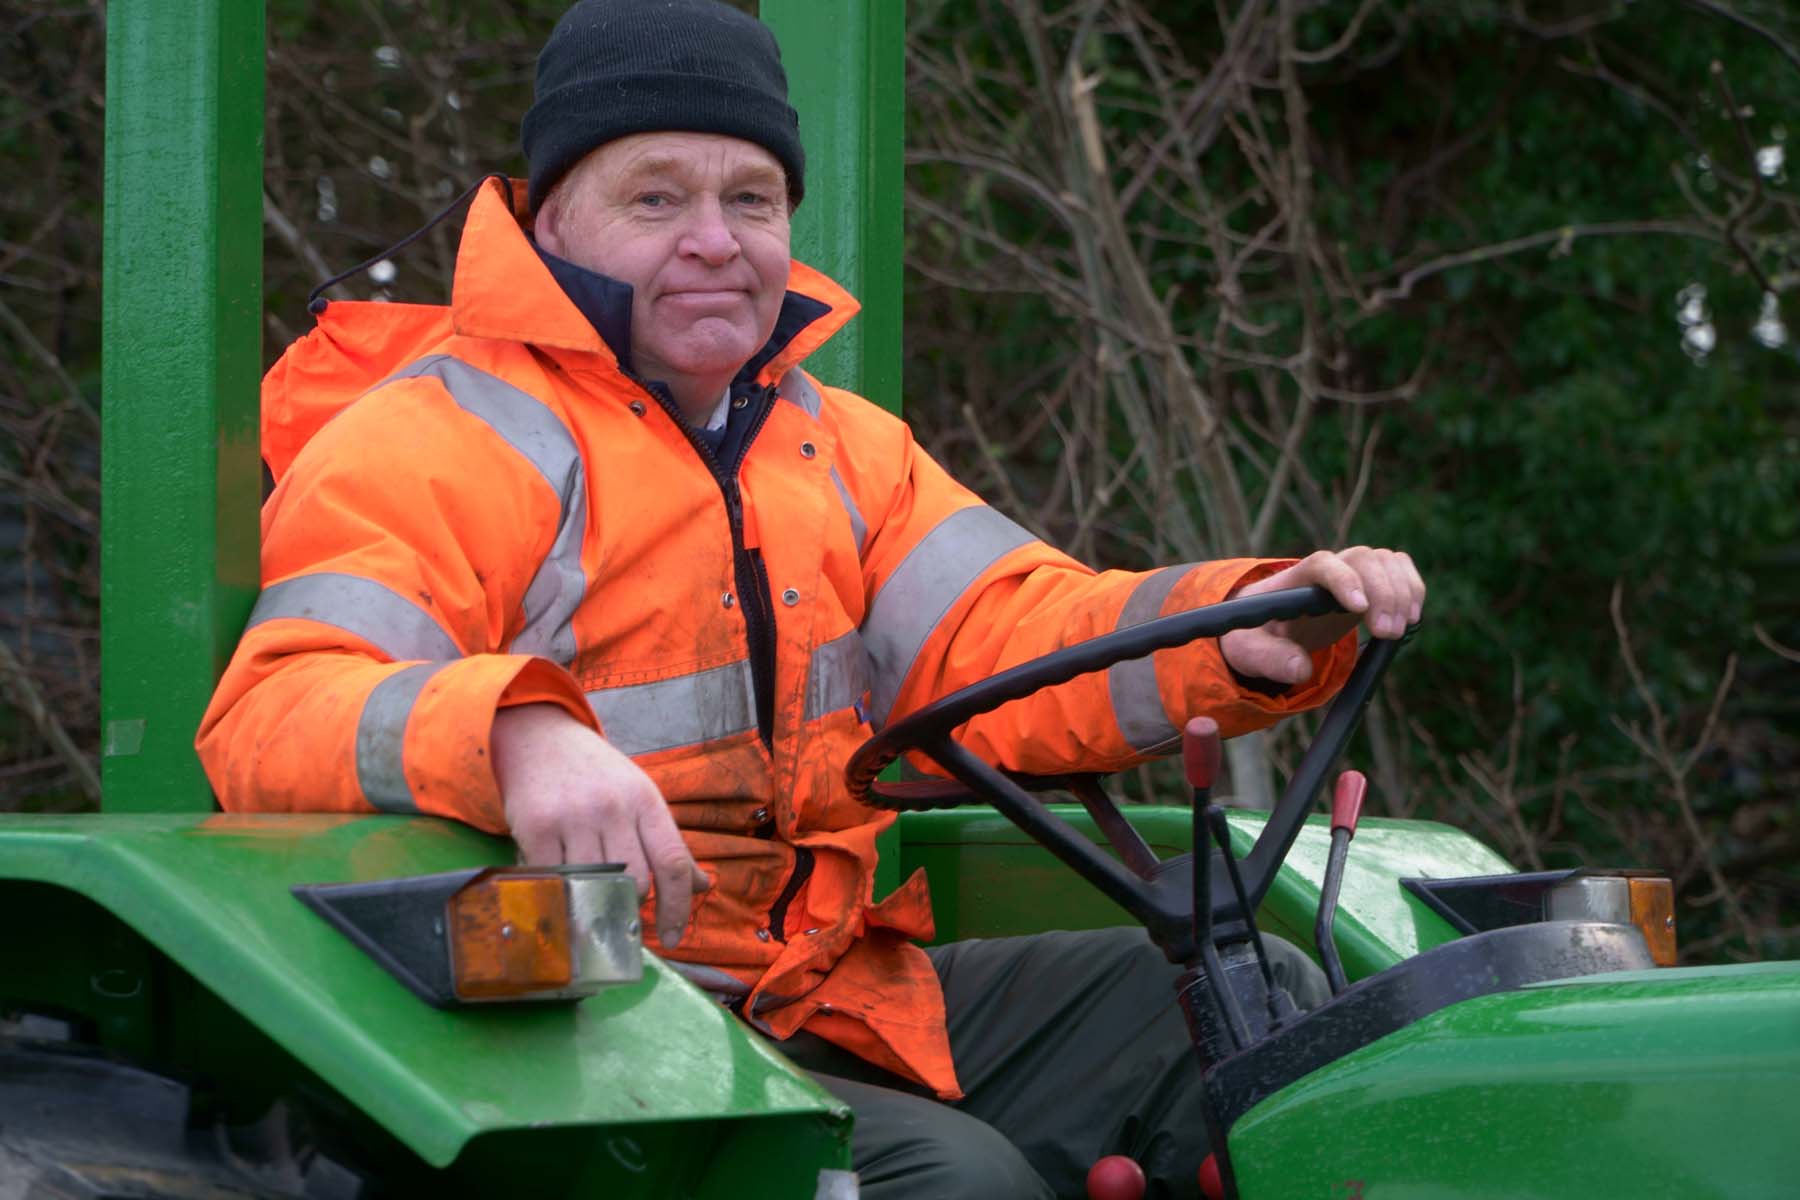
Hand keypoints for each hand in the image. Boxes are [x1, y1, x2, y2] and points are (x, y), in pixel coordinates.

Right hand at [491, 704, 709, 947]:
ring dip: (594, 903)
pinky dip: (560, 893)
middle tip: (619, 914)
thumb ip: (667, 843)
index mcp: (646, 801)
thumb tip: (701, 886)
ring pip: (595, 885)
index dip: (678, 907)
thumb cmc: (596, 774)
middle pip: (636, 881)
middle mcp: (614, 807)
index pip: (674, 863)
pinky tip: (560, 889)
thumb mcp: (640, 797)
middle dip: (632, 907)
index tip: (672, 938)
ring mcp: (574, 816)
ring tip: (588, 900)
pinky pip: (554, 879)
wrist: (539, 736)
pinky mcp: (537, 826)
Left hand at [1219, 547, 1423, 685]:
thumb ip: (1270, 659)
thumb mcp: (1248, 652)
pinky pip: (1400, 569)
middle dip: (1381, 594)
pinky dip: (1412, 588)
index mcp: (1293, 579)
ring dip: (1402, 592)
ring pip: (1386, 561)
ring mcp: (1352, 572)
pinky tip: (1411, 618)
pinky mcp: (1371, 582)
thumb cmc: (1254, 636)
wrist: (1267, 628)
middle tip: (1388, 634)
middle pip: (1363, 559)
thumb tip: (1301, 669)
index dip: (1344, 580)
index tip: (1359, 608)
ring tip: (1398, 631)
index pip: (1322, 564)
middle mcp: (1327, 568)